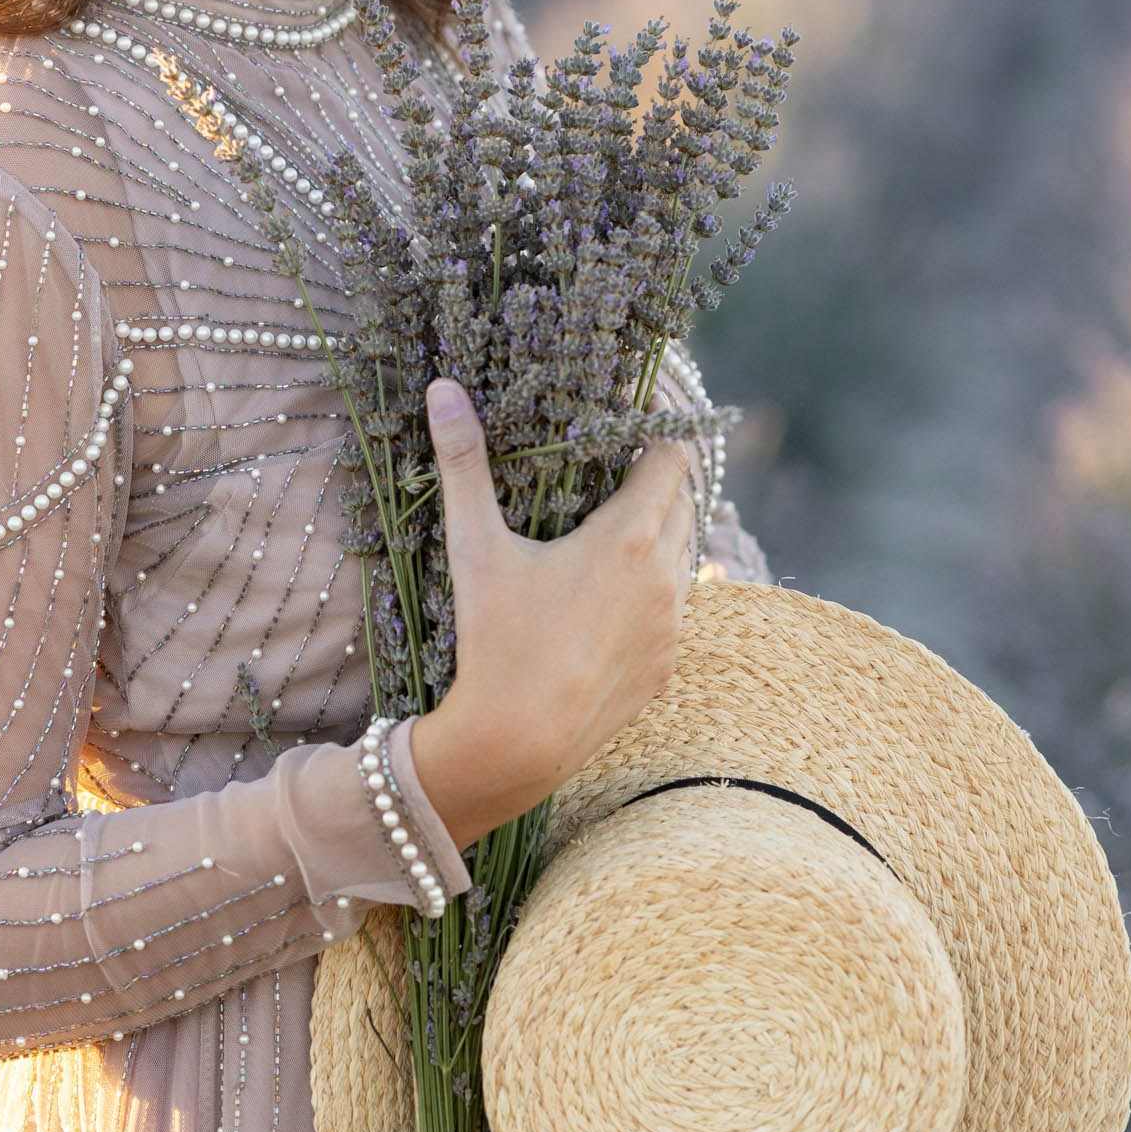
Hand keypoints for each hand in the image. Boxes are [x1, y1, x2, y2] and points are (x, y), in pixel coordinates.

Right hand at [405, 380, 695, 850]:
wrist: (514, 743)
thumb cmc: (494, 639)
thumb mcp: (475, 546)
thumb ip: (463, 462)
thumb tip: (443, 388)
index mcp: (630, 538)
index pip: (672, 460)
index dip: (652, 438)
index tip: (623, 431)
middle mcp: (666, 579)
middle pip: (687, 504)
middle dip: (658, 484)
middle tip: (613, 474)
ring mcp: (671, 627)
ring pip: (687, 558)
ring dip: (662, 537)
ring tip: (614, 531)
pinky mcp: (665, 667)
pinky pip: (675, 611)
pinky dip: (655, 592)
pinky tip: (610, 597)